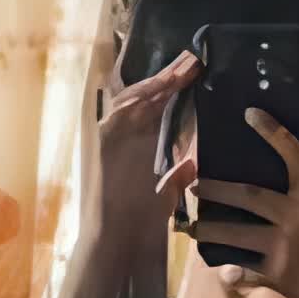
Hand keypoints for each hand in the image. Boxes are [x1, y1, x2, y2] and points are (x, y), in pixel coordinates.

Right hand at [90, 51, 200, 258]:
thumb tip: (192, 161)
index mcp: (136, 144)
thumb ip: (178, 174)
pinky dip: (143, 96)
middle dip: (168, 77)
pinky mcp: (103, 139)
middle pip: (145, 96)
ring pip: (134, 98)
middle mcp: (121, 134)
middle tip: (194, 59)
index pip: (154, 107)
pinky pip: (123, 110)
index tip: (194, 71)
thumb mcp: (167, 192)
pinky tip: (163, 84)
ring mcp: (109, 134)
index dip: (171, 87)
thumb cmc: (141, 219)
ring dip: (160, 82)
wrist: (119, 238)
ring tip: (185, 66)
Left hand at [191, 109, 298, 297]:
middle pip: (248, 195)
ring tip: (191, 228)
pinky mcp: (277, 273)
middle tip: (195, 187)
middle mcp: (298, 213)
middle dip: (216, 190)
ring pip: (235, 233)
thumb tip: (280, 173)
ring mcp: (286, 244)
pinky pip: (243, 266)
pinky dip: (229, 267)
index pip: (293, 153)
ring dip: (209, 230)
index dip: (271, 131)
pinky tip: (216, 264)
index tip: (249, 113)